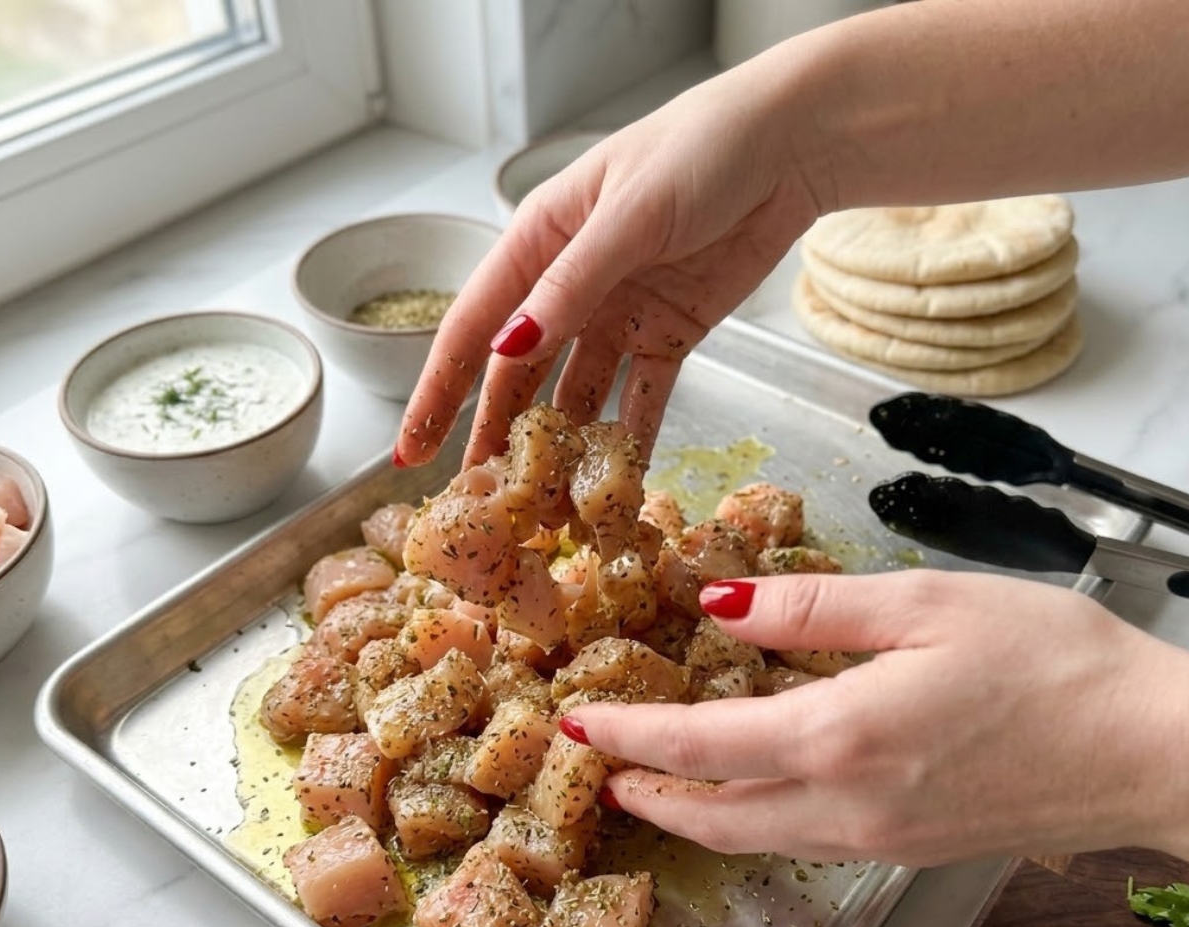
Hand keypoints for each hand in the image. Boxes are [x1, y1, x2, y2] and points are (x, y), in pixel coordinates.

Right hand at [394, 62, 821, 468]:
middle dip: (498, 437)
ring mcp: (618, 315)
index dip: (438, 392)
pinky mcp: (668, 335)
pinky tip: (615, 486)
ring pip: (576, 397)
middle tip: (482, 500)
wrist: (790, 146)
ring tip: (546, 506)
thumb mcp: (629, 213)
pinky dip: (630, 442)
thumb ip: (571, 283)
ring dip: (561, 450)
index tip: (410, 450)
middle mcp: (570, 286)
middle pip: (520, 376)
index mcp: (540, 242)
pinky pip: (641, 400)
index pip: (474, 327)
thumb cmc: (701, 150)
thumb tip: (511, 349)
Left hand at [564, 570, 1188, 866]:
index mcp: (841, 738)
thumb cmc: (1054, 665)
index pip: (700, 748)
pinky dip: (754, 819)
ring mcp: (879, 840)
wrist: (1152, 751)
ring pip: (757, 839)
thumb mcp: (927, 604)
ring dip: (696, 813)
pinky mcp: (908, 848)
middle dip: (650, 794)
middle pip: (715, 818)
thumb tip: (721, 603)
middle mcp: (847, 807)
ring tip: (658, 782)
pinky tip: (754, 786)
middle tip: (604, 768)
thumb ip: (813, 605)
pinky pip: (805, 840)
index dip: (630, 736)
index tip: (581, 722)